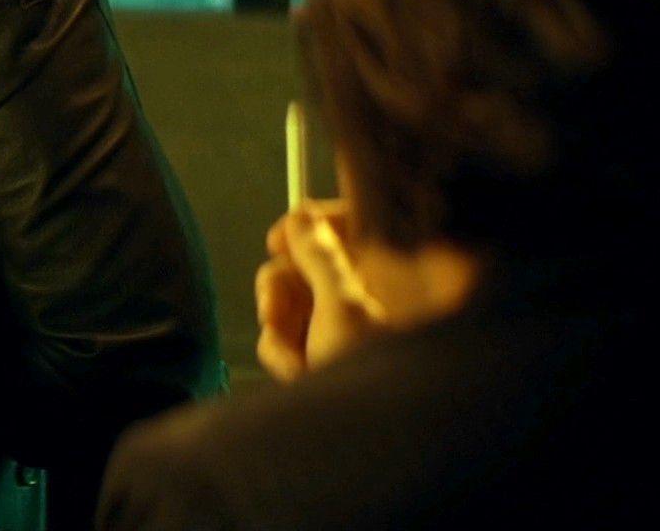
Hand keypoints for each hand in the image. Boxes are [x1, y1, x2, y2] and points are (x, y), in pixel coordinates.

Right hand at [255, 201, 384, 381]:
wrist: (379, 442)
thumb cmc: (377, 373)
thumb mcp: (342, 308)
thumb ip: (319, 256)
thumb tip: (301, 218)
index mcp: (388, 271)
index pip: (346, 222)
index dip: (309, 225)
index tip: (279, 241)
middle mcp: (368, 292)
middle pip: (307, 263)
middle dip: (282, 290)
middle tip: (272, 310)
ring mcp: (345, 325)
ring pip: (292, 302)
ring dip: (280, 330)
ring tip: (293, 360)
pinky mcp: (326, 352)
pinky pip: (290, 335)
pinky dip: (286, 353)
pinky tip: (297, 372)